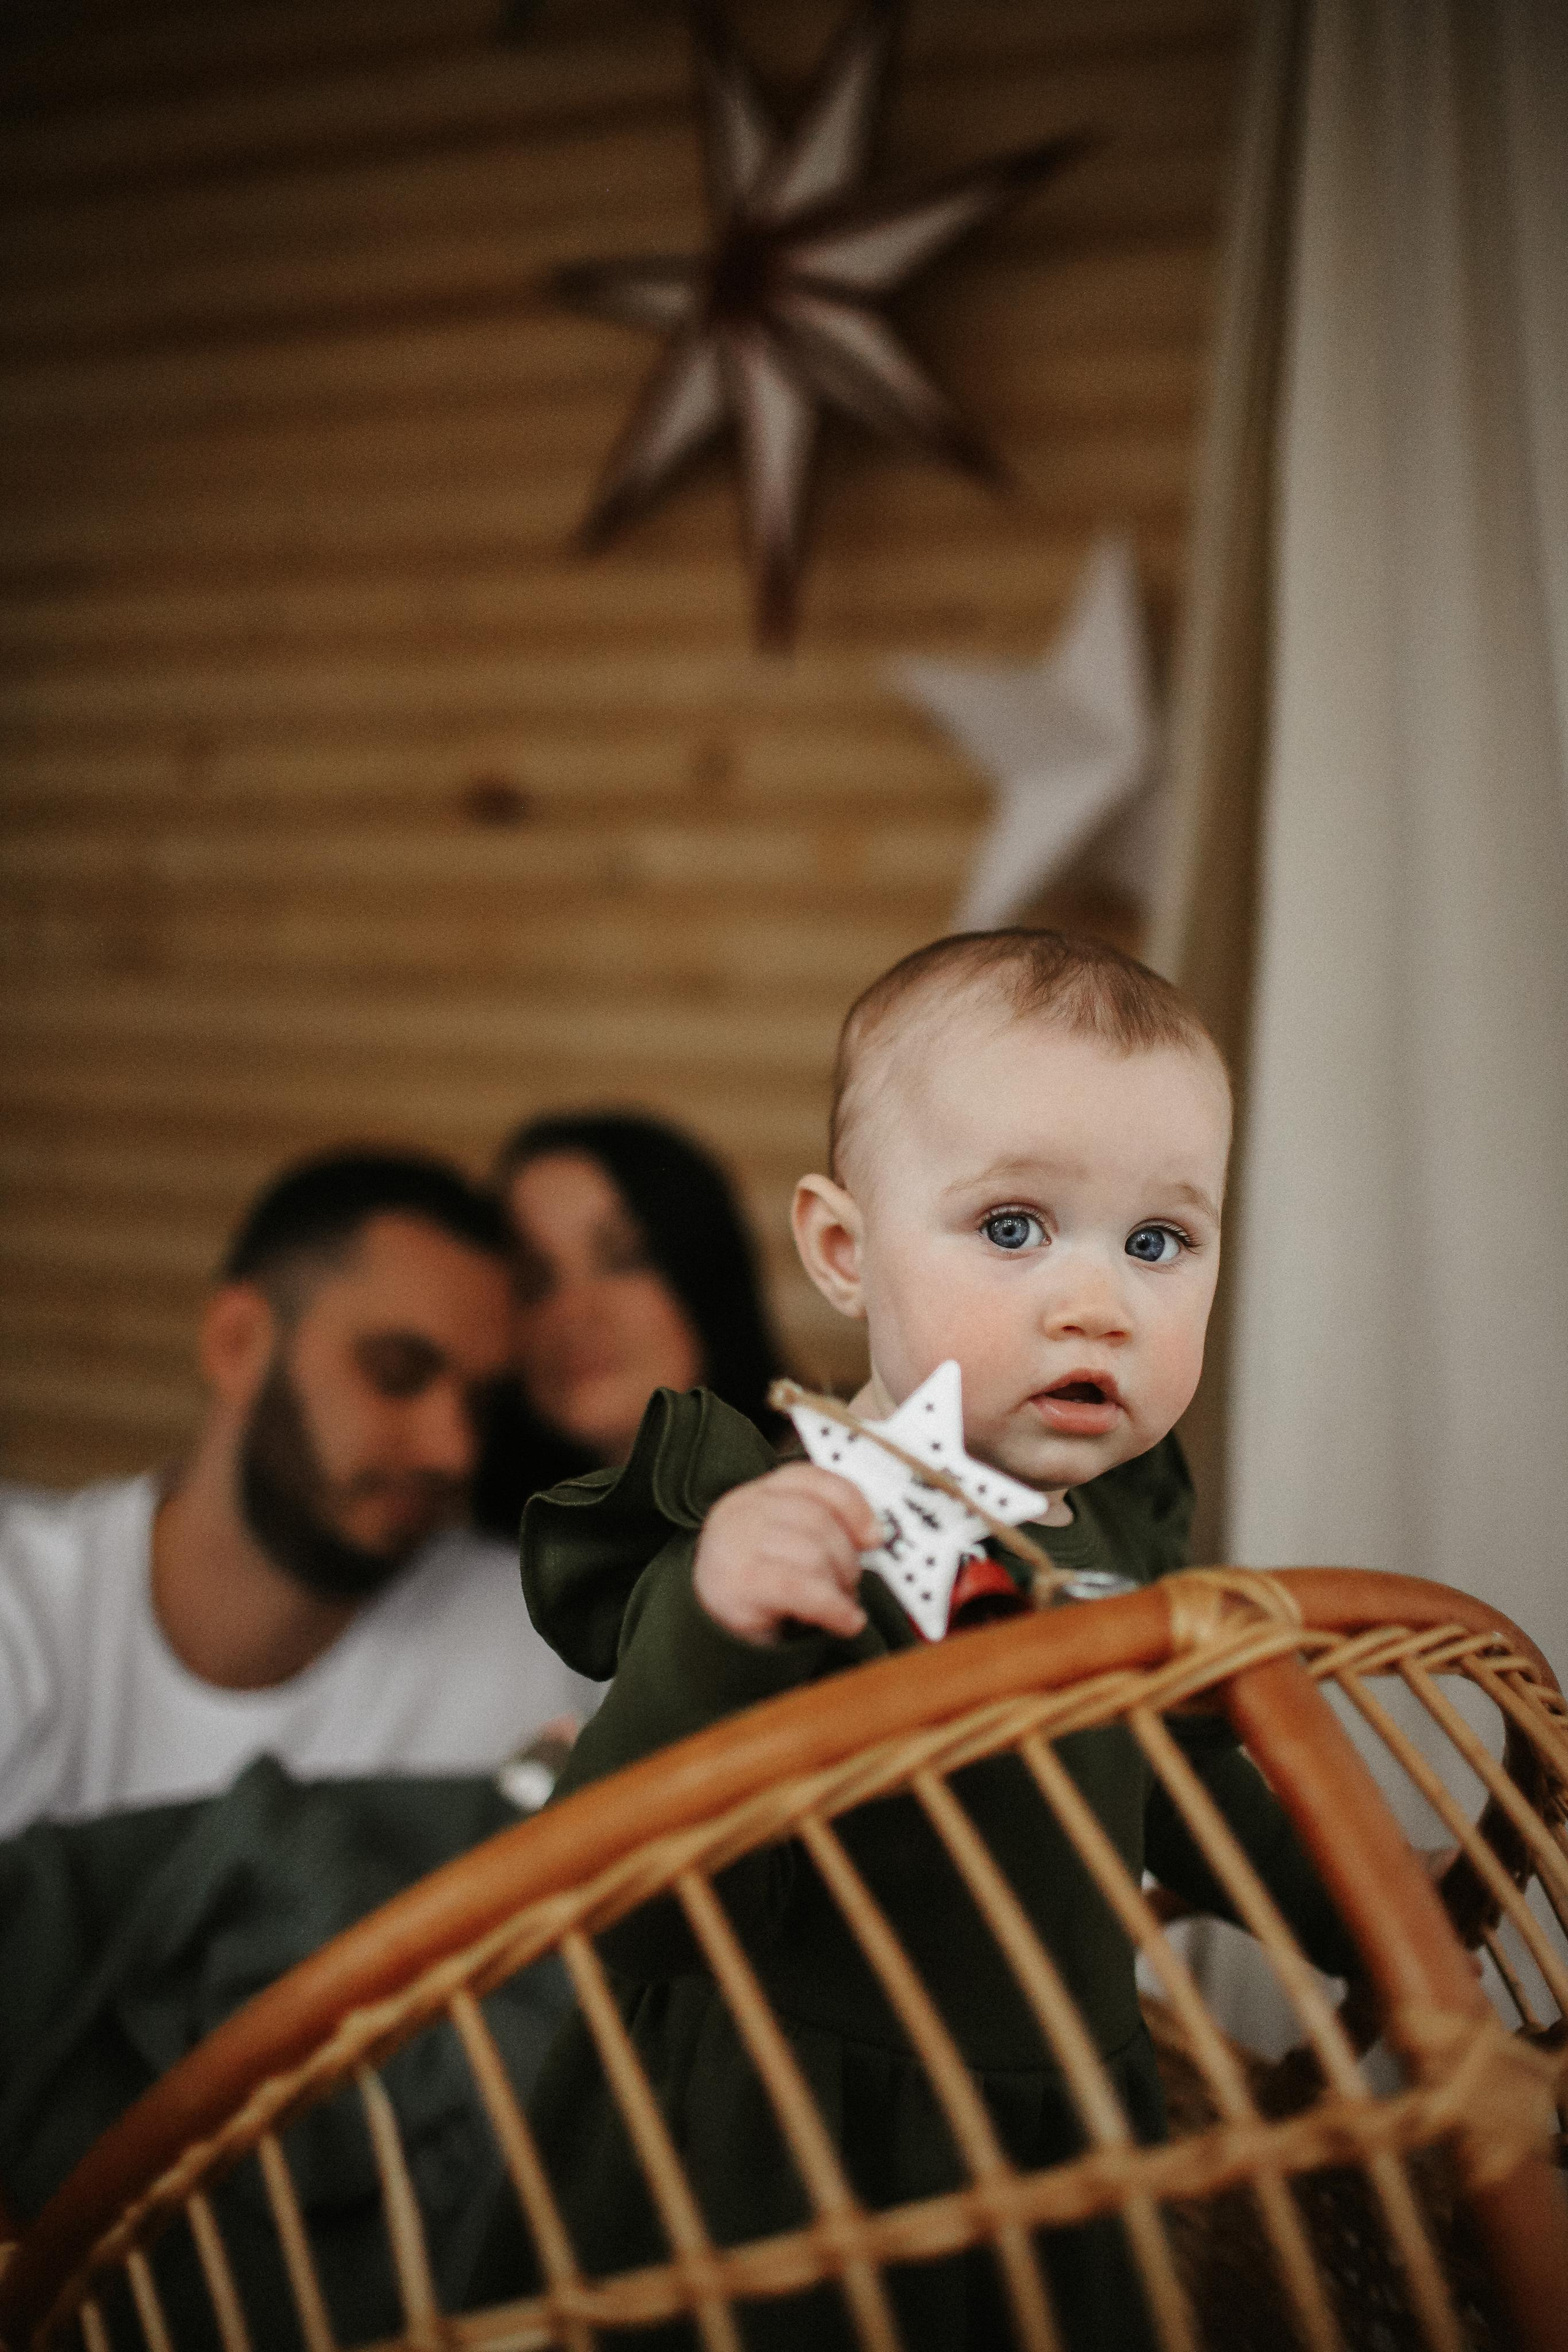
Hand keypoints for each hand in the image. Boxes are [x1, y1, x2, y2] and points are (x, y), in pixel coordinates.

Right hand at [693, 1465, 880, 1645]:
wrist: (704, 1632)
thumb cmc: (755, 1587)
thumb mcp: (783, 1544)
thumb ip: (818, 1527)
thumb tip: (873, 1534)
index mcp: (757, 1493)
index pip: (810, 1479)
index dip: (852, 1504)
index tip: (875, 1536)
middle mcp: (742, 1509)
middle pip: (818, 1519)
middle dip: (847, 1556)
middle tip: (851, 1584)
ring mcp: (736, 1543)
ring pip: (814, 1553)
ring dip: (840, 1584)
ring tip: (840, 1604)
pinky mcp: (739, 1583)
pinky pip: (803, 1588)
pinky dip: (834, 1607)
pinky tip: (846, 1621)